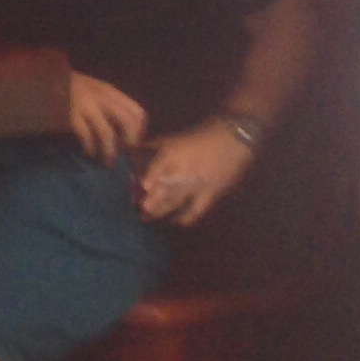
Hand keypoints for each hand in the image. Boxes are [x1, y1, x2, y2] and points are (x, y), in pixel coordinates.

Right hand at [67, 73, 148, 161]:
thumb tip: (121, 125)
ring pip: (107, 133)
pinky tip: (90, 152)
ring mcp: (86, 106)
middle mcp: (101, 97)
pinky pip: (86, 136)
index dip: (139, 129)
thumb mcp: (91, 88)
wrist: (40, 80)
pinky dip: (90, 147)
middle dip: (129, 140)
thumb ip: (105, 101)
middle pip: (128, 122)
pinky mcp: (70, 116)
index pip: (137, 111)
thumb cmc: (67, 86)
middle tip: (124, 152)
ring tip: (108, 161)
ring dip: (109, 150)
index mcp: (109, 91)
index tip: (133, 141)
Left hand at [136, 120, 253, 225]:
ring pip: (177, 201)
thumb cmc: (196, 139)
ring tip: (146, 217)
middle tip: (139, 207)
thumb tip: (127, 155)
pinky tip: (174, 221)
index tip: (144, 186)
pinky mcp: (211, 194)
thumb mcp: (170, 140)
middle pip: (165, 187)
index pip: (160, 165)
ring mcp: (198, 184)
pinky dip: (184, 218)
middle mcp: (185, 170)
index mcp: (174, 154)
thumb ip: (148, 148)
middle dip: (151, 199)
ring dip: (161, 210)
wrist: (232, 140)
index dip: (151, 174)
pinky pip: (196, 210)